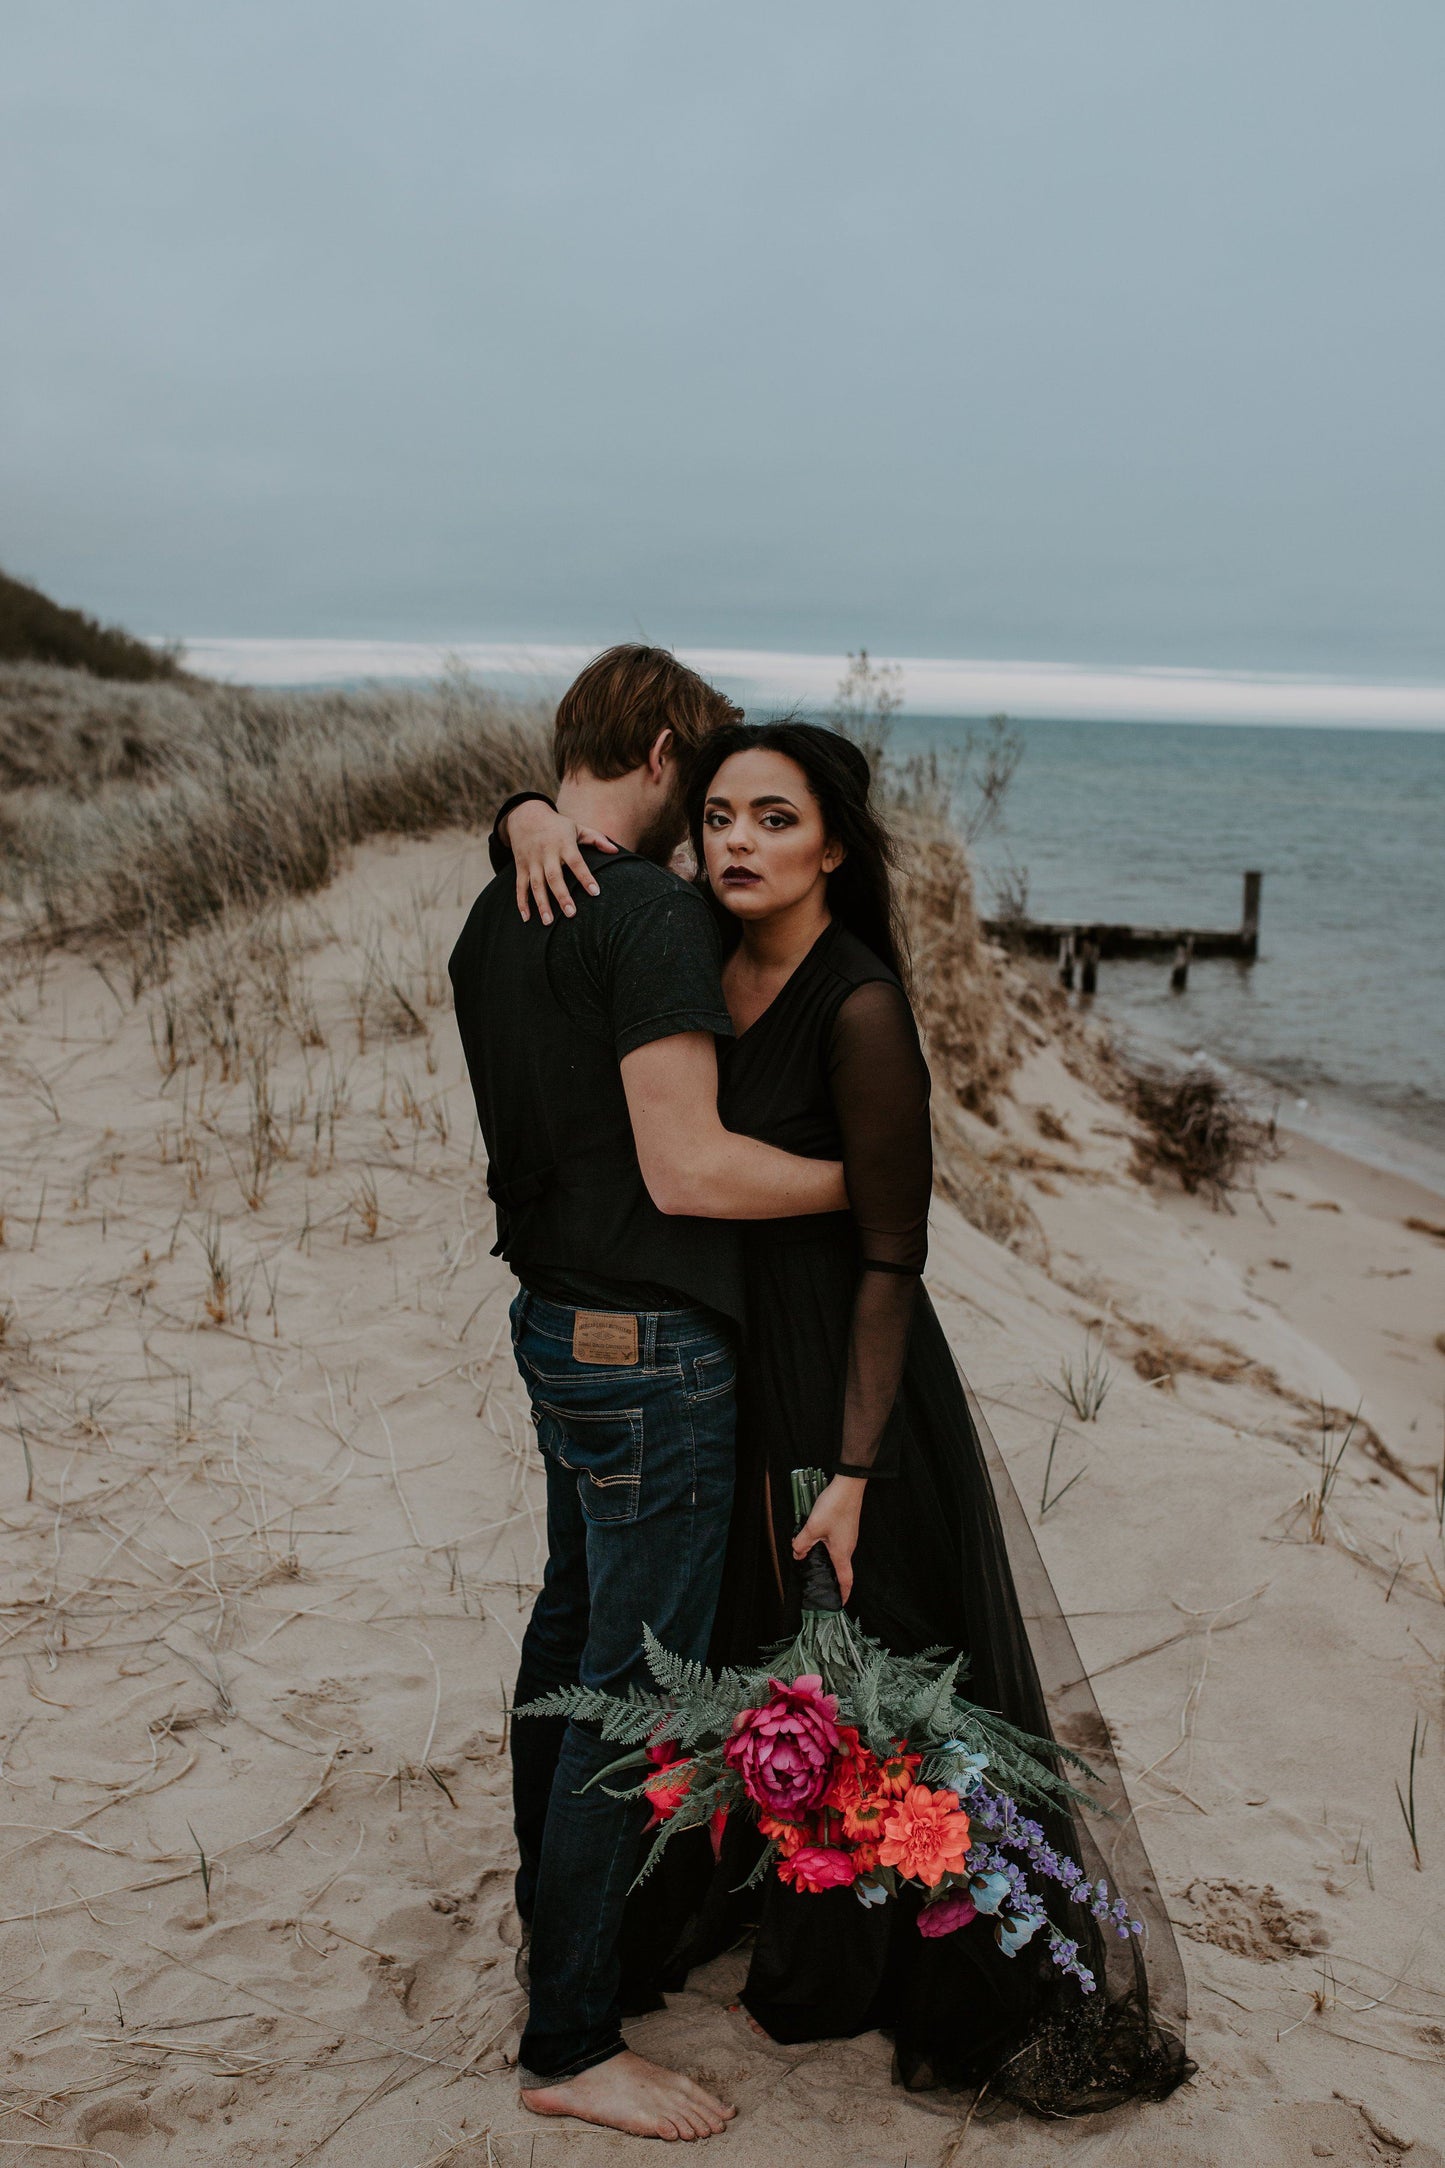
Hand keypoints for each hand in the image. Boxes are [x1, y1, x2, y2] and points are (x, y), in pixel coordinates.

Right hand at [506, 800, 617, 923]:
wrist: (525, 816)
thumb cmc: (557, 825)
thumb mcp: (577, 827)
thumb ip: (596, 839)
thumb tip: (616, 851)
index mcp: (563, 844)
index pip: (576, 862)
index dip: (585, 877)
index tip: (595, 892)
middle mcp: (547, 854)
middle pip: (554, 877)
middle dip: (562, 896)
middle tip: (571, 914)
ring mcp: (532, 862)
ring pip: (536, 885)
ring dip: (542, 904)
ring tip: (549, 922)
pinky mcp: (521, 868)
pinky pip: (520, 887)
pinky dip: (522, 903)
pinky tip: (527, 918)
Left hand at [791, 1476, 863, 1603]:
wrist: (849, 1486)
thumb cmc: (834, 1507)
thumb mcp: (813, 1527)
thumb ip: (802, 1543)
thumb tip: (797, 1553)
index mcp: (842, 1552)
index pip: (846, 1580)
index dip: (844, 1594)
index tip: (840, 1603)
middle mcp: (848, 1547)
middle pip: (842, 1569)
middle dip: (832, 1580)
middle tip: (821, 1586)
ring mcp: (849, 1537)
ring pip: (838, 1556)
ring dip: (829, 1563)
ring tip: (815, 1566)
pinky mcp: (846, 1528)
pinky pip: (838, 1545)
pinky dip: (829, 1550)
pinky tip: (817, 1544)